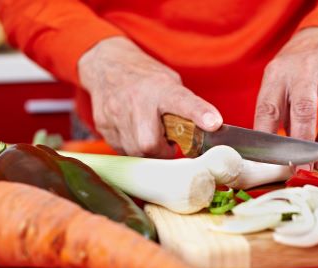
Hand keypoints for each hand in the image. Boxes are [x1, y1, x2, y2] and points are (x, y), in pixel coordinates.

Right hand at [78, 37, 222, 157]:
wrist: (107, 66)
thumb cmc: (146, 80)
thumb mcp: (170, 84)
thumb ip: (185, 108)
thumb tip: (207, 131)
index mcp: (161, 88)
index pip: (183, 101)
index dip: (199, 113)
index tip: (214, 123)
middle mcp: (137, 100)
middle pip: (148, 143)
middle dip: (160, 151)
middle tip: (166, 144)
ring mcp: (116, 113)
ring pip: (134, 151)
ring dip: (147, 152)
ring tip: (150, 135)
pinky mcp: (103, 124)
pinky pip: (121, 150)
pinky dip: (131, 148)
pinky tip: (134, 134)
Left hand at [254, 27, 317, 169]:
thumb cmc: (294, 72)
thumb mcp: (277, 85)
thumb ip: (279, 115)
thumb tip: (280, 153)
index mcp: (277, 74)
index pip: (268, 109)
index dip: (269, 138)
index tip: (274, 160)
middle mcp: (303, 68)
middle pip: (304, 110)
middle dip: (304, 145)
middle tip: (304, 167)